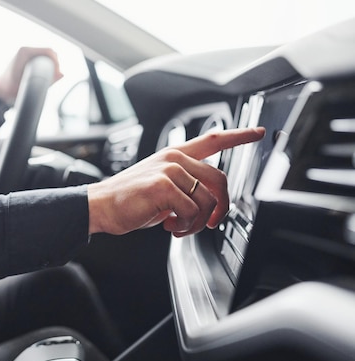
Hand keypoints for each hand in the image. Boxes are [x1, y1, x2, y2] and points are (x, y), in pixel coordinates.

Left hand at [0, 47, 62, 103]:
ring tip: (52, 77)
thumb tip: (62, 74)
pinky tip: (47, 74)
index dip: (56, 62)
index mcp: (25, 52)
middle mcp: (25, 50)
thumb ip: (48, 81)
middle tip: (55, 77)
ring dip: (51, 65)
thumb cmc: (10, 89)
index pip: (49, 51)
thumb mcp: (30, 85)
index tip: (58, 73)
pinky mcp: (26, 59)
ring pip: (45, 56)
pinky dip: (46, 65)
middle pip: (48, 53)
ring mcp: (25, 54)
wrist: (0, 91)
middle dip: (55, 64)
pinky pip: (41, 59)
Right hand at [87, 127, 265, 236]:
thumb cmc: (130, 200)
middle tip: (210, 223)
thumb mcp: (162, 189)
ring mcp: (168, 170)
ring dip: (197, 223)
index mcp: (174, 156)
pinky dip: (184, 226)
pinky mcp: (162, 186)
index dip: (239, 136)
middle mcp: (174, 158)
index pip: (212, 140)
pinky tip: (169, 226)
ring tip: (179, 227)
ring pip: (206, 201)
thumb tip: (207, 206)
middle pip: (219, 180)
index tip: (258, 133)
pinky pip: (191, 211)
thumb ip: (186, 188)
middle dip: (220, 208)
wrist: (102, 206)